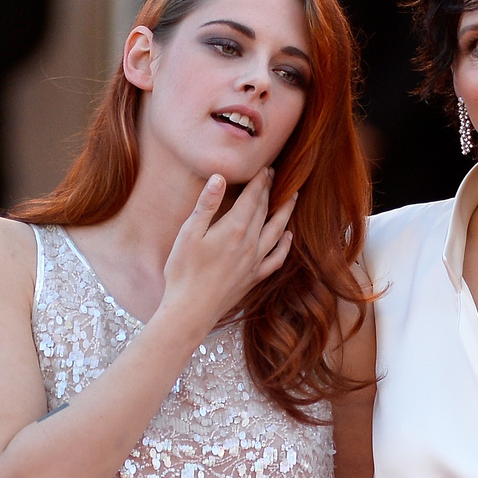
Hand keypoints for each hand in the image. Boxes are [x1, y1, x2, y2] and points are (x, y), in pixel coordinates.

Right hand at [159, 170, 296, 333]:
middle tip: (276, 176)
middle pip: (265, 211)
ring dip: (285, 213)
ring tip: (294, 198)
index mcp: (234, 228)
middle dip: (270, 191)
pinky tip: (288, 237)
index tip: (266, 168)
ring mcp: (255, 261)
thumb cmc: (183, 270)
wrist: (192, 309)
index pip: (252, 198)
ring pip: (277, 231)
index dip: (260, 181)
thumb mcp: (188, 233)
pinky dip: (285, 245)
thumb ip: (207, 204)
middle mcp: (250, 243)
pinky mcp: (254, 277)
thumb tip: (220, 177)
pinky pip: (277, 258)